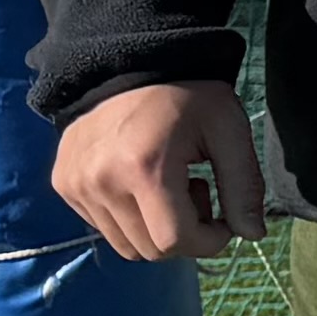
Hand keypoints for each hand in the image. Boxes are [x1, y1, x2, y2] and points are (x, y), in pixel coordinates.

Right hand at [54, 79, 261, 263]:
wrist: (129, 65)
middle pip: (151, 250)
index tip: (223, 218)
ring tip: (168, 185)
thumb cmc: (188, 97)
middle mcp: (101, 183)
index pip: (174, 242)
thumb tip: (253, 236)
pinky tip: (142, 181)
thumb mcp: (229, 131)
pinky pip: (103, 228)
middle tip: (196, 190)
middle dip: (185, 234)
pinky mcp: (63, 185)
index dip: (209, 240)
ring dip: (156, 229)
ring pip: (126, 245)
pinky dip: (130, 219)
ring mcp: (76, 186)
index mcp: (144, 169)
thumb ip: (244, 185)